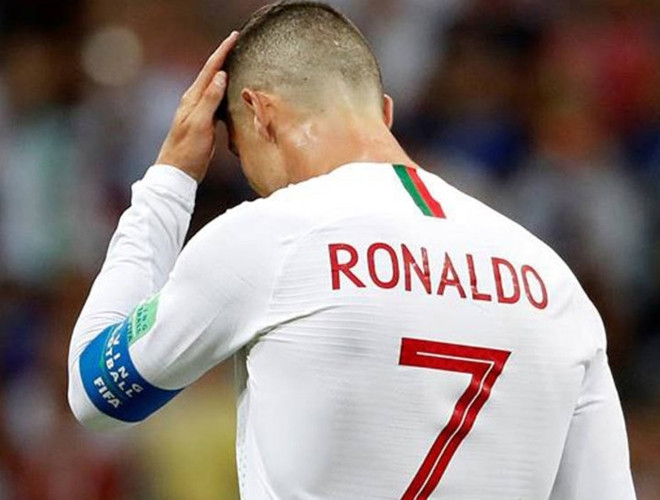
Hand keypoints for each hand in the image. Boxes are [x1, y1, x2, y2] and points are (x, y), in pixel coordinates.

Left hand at [156, 31, 238, 182]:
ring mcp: (198, 112)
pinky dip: (225, 91)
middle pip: (211, 74)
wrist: (177, 173)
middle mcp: (194, 101)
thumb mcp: (200, 124)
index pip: (210, 70)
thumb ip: (210, 100)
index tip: (234, 37)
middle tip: (236, 43)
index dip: (222, 52)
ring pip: (214, 86)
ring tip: (236, 61)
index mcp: (192, 99)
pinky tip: (231, 92)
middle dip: (223, 57)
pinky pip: (216, 100)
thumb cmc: (187, 151)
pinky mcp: (204, 122)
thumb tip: (221, 76)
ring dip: (224, 73)